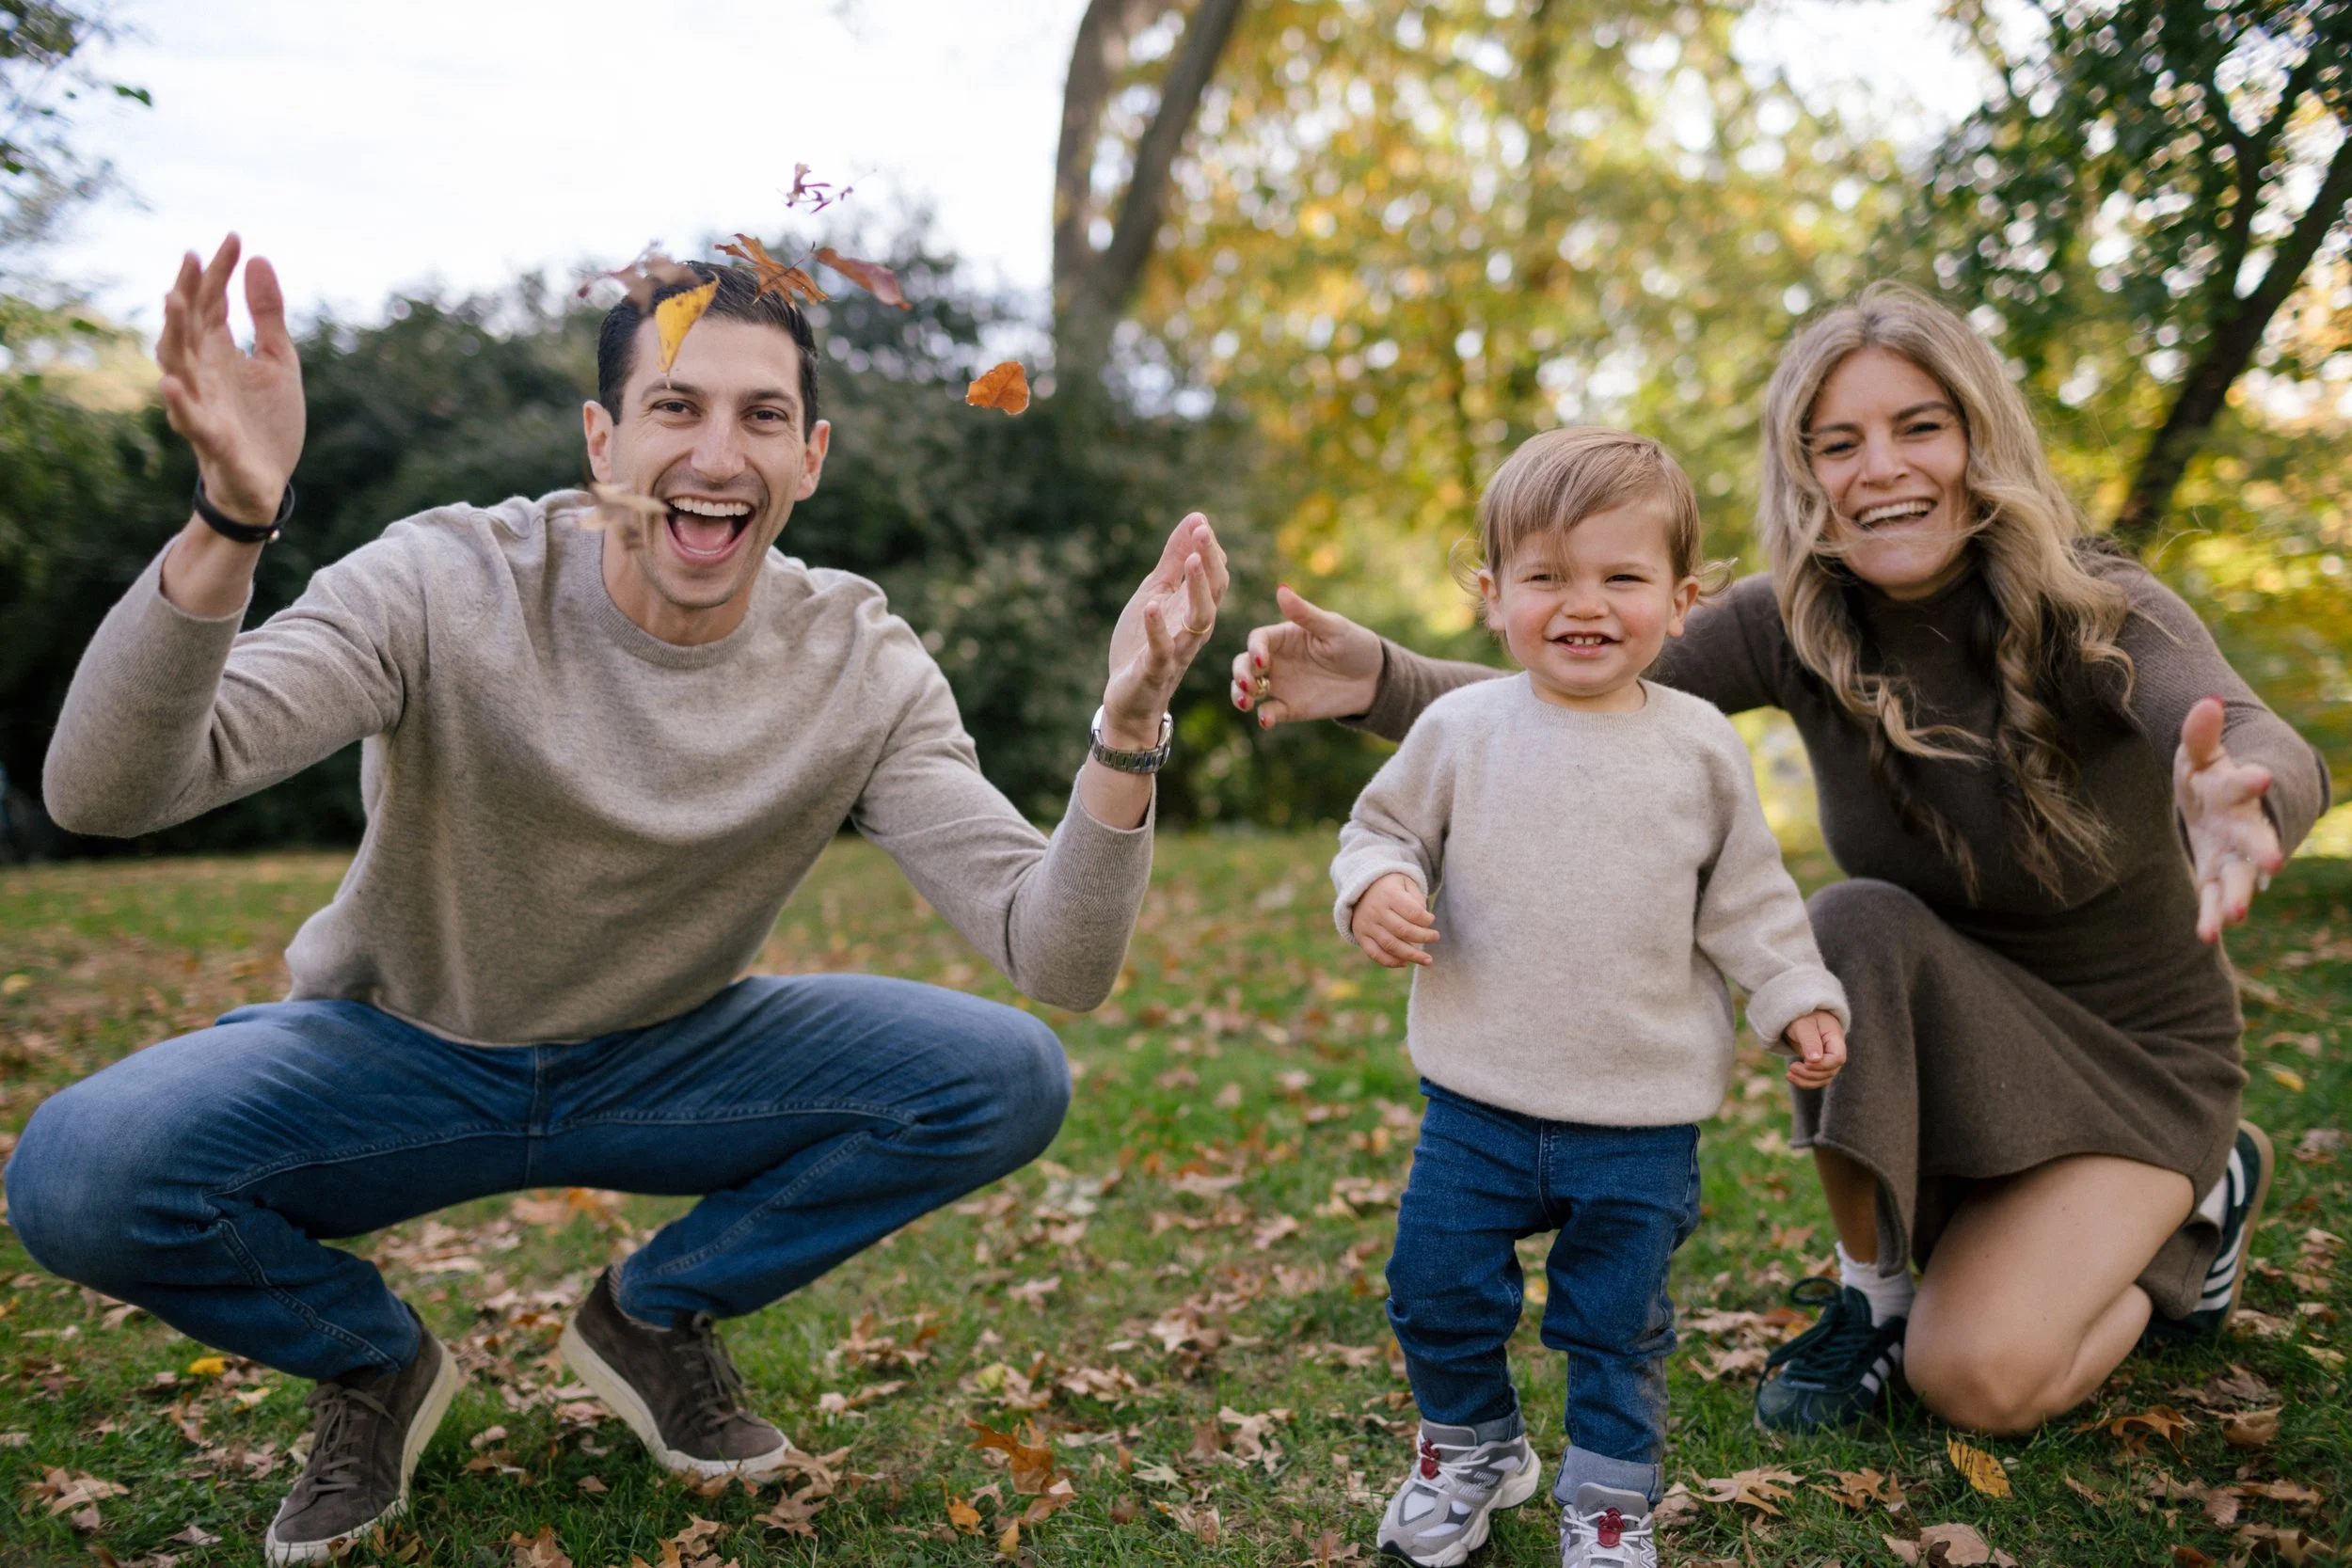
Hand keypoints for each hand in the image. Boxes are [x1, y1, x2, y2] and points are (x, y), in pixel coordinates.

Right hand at [156, 234, 305, 526]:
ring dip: (175, 334)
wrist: (265, 483)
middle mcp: (203, 373)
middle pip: (189, 326)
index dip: (220, 271)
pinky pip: (189, 420)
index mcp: (219, 351)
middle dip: (189, 291)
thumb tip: (258, 259)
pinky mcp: (211, 440)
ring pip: (178, 365)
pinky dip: (178, 402)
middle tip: (193, 257)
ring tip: (175, 300)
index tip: (234, 236)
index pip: (213, 302)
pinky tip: (169, 382)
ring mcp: (202, 404)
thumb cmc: (265, 421)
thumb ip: (267, 315)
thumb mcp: (278, 361)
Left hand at [1101, 513, 1227, 747]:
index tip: (1200, 523)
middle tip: (1202, 533)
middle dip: (1210, 562)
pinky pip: (1162, 648)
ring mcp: (1178, 649)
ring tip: (1191, 561)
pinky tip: (1151, 605)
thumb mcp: (1157, 593)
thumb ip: (1174, 559)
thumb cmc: (1145, 643)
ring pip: (1200, 619)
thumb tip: (1197, 518)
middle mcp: (1195, 628)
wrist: (1129, 698)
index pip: (1215, 575)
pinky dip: (1157, 627)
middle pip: (1215, 592)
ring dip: (1198, 589)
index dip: (1209, 549)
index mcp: (1196, 609)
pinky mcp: (1157, 669)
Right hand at [1231, 585, 1382, 728]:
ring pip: (1248, 689)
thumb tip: (1281, 589)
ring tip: (1245, 703)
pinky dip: (1264, 717)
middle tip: (1247, 685)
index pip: (1258, 640)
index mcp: (1283, 637)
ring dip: (1239, 696)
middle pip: (1244, 664)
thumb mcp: (1333, 628)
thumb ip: (1305, 614)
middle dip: (1240, 674)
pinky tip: (1267, 720)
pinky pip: (1269, 712)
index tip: (1264, 661)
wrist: (1374, 680)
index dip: (1255, 649)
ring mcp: (1280, 684)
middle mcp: (1275, 660)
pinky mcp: (1289, 707)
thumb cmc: (1354, 645)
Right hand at [1350, 872, 1438, 967]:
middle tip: (1436, 937)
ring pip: (1390, 945)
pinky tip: (1405, 963)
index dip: (1426, 920)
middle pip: (1403, 930)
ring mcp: (1367, 925)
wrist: (1362, 887)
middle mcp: (1376, 911)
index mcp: (1389, 895)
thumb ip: (1417, 899)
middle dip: (1423, 937)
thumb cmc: (1391, 887)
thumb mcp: (1406, 882)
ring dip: (1411, 955)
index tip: (1431, 919)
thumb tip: (1425, 922)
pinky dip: (1390, 962)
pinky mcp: (1361, 936)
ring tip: (1427, 960)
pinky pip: (1374, 954)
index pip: (1412, 912)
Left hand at [1783, 1009, 1845, 1088]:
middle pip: (1830, 1071)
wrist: (1800, 1015)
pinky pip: (1816, 1079)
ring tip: (1789, 1075)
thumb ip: (1810, 1041)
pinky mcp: (1819, 1065)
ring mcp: (1828, 1059)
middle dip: (1810, 1074)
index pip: (1838, 1058)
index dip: (1823, 1064)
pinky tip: (1790, 1077)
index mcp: (1835, 1038)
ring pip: (1823, 1078)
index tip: (1805, 1062)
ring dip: (1806, 1081)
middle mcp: (1835, 1051)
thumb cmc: (1803, 1016)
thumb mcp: (1804, 1025)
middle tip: (1792, 1068)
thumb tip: (1815, 1060)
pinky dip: (1804, 1081)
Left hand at [2174, 695, 2281, 943]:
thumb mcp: (2199, 752)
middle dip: (2262, 848)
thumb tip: (2207, 701)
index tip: (2262, 776)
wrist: (2219, 804)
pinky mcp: (2215, 876)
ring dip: (2237, 894)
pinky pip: (2214, 899)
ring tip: (2237, 914)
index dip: (2251, 779)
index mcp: (2234, 790)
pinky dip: (2212, 916)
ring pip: (2239, 876)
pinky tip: (2207, 935)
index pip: (2242, 784)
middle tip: (2273, 862)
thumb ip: (2200, 731)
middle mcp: (2241, 825)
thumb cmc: (2207, 774)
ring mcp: (2232, 854)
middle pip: (2254, 837)